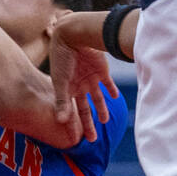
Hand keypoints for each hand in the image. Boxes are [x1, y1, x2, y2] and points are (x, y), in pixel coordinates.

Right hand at [49, 16, 117, 140]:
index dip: (73, 125)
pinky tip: (115, 98)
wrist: (73, 35)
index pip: (70, 111)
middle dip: (88, 124)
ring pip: (98, 99)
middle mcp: (79, 86)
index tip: (75, 139)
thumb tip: (61, 122)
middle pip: (85, 109)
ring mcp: (90, 79)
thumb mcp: (61, 82)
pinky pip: (108, 84)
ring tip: (105, 121)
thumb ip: (62, 102)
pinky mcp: (101, 71)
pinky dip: (112, 91)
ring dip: (102, 110)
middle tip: (92, 140)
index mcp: (67, 90)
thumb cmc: (62, 59)